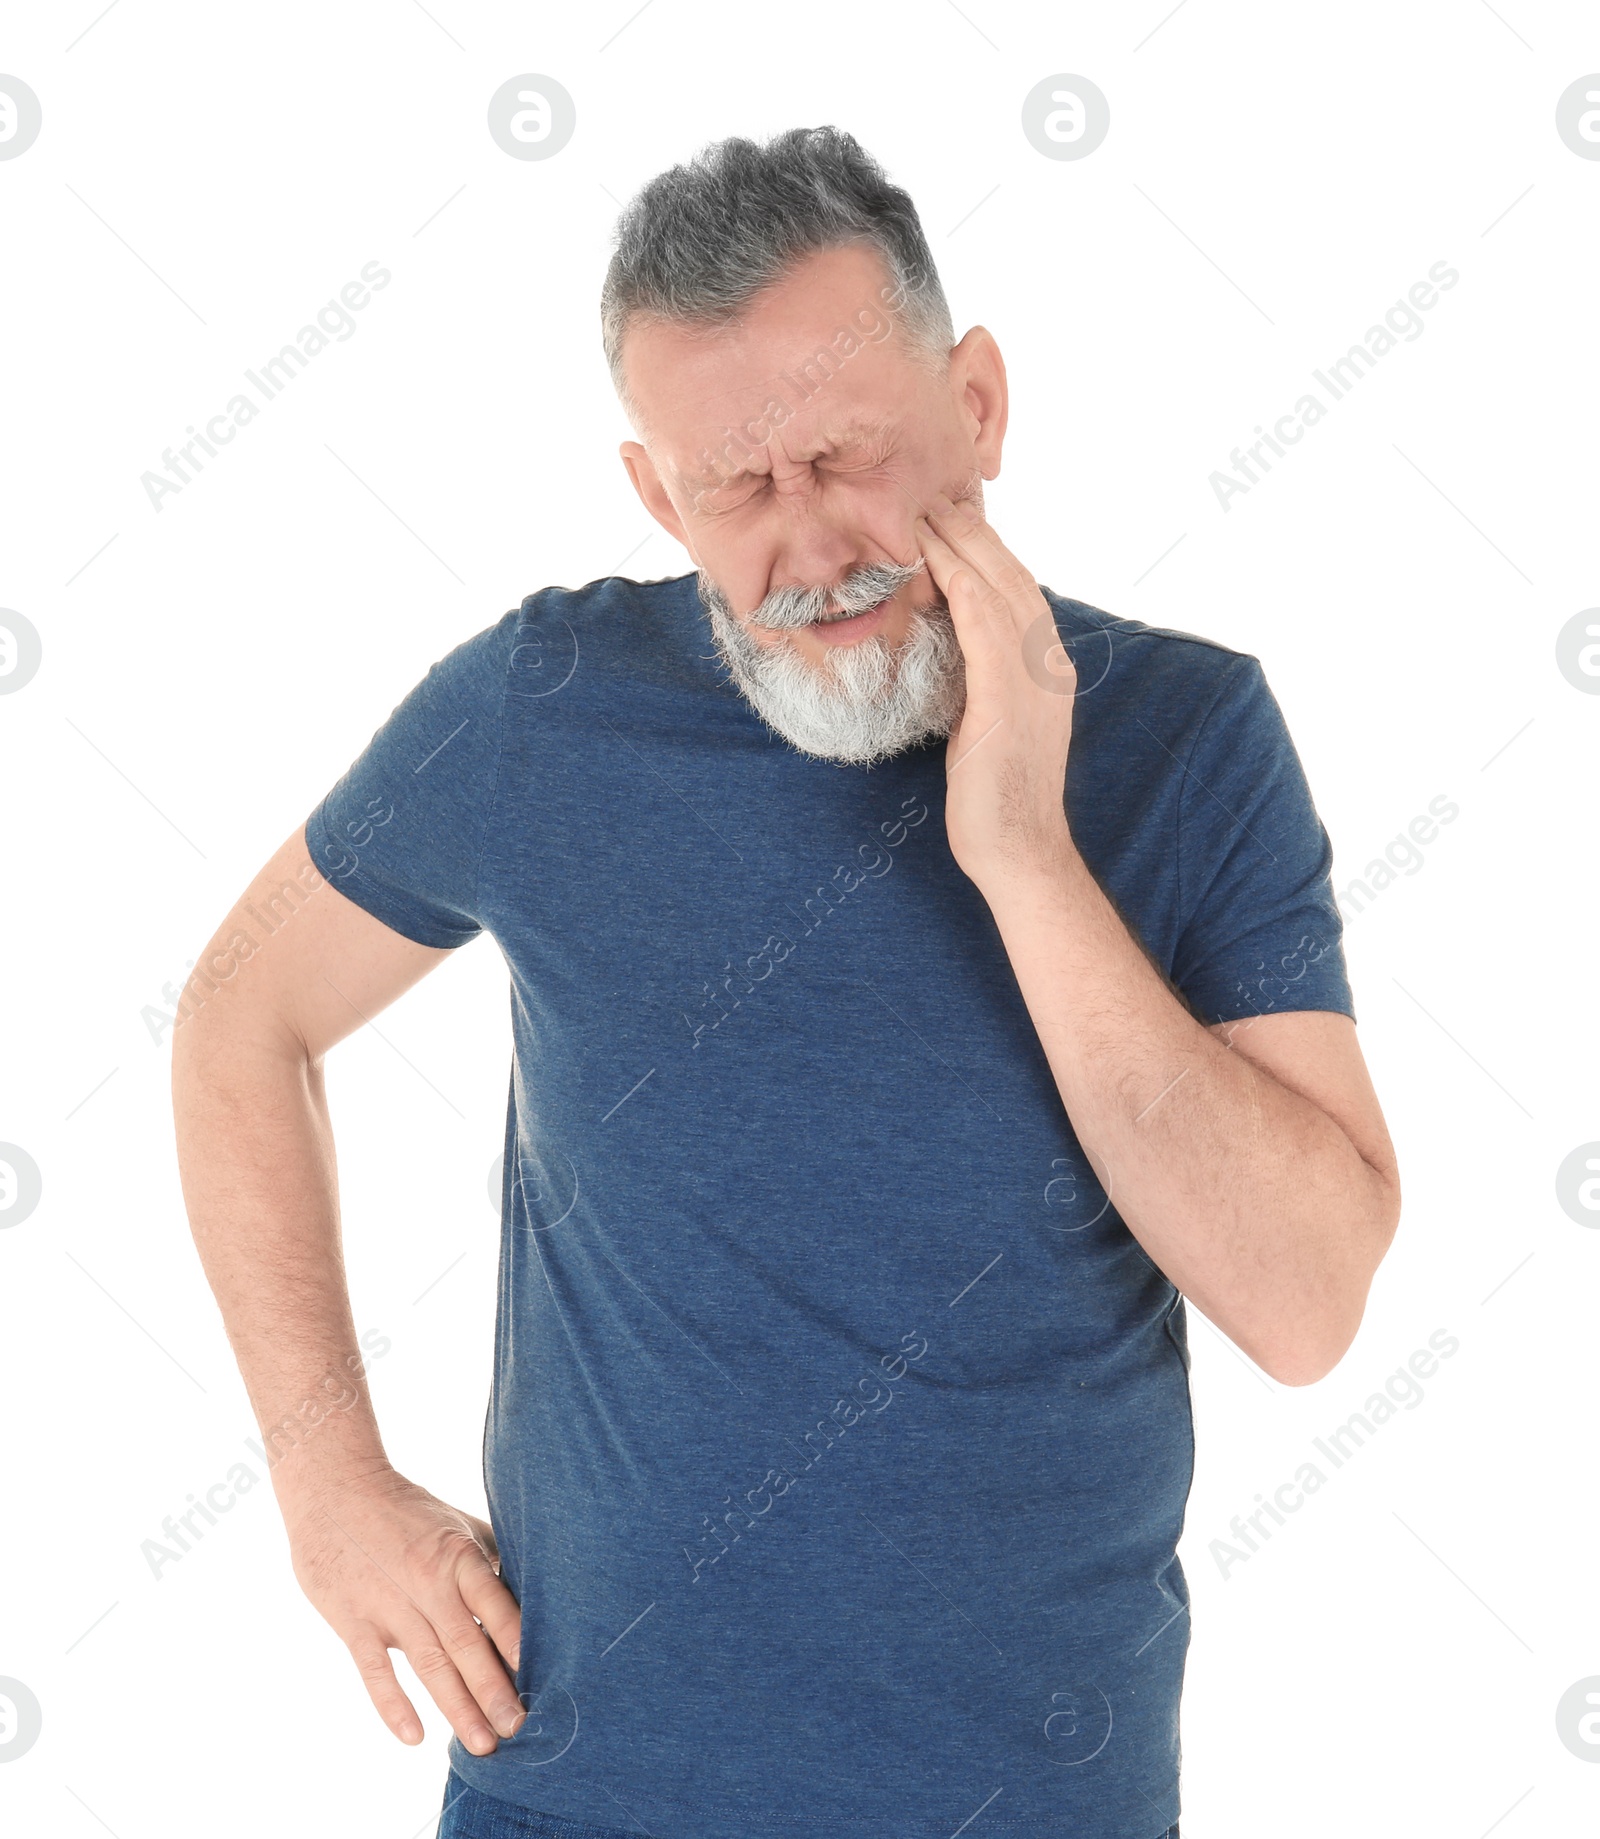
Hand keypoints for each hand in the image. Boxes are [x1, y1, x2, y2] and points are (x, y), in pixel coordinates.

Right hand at [283, 1467, 525, 1753]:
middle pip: (467, 1644)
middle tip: (520, 1730)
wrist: (336, 1490)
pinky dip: (393, 1705)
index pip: (495, 1603)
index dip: (516, 1638)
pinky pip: (375, 1670)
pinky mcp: (354, 1621)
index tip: (540, 1675)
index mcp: (458, 1557)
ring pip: (430, 1665)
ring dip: (457, 1707)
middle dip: (494, 1690)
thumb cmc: (406, 1510)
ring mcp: (389, 1605)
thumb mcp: (457, 1523)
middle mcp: (429, 1583)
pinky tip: (414, 1737)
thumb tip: (533, 1585)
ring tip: (483, 1744)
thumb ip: (490, 1556)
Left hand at [915, 491, 1078, 891]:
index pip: (1018, 591)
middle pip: (1012, 576)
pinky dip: (961, 584)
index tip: (951, 520)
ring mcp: (1034, 679)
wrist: (1019, 851)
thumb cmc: (996, 797)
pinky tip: (937, 560)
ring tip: (927, 512)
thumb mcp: (991, 723)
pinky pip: (984, 625)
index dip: (985, 550)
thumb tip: (954, 652)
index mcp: (1048, 668)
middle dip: (974, 532)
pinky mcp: (1006, 699)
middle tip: (935, 495)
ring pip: (999, 588)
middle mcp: (1049, 663)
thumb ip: (984, 682)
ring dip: (962, 544)